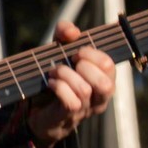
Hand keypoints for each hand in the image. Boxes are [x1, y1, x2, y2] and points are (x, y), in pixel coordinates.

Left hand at [26, 21, 115, 147]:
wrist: (39, 109)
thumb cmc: (56, 76)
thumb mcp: (59, 50)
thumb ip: (64, 33)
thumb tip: (72, 31)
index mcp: (104, 79)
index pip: (109, 64)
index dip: (91, 53)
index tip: (76, 52)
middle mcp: (100, 97)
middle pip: (105, 83)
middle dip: (83, 66)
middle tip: (69, 63)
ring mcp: (86, 109)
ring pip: (85, 90)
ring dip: (66, 75)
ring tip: (55, 72)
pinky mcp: (69, 116)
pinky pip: (71, 102)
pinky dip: (59, 88)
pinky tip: (52, 83)